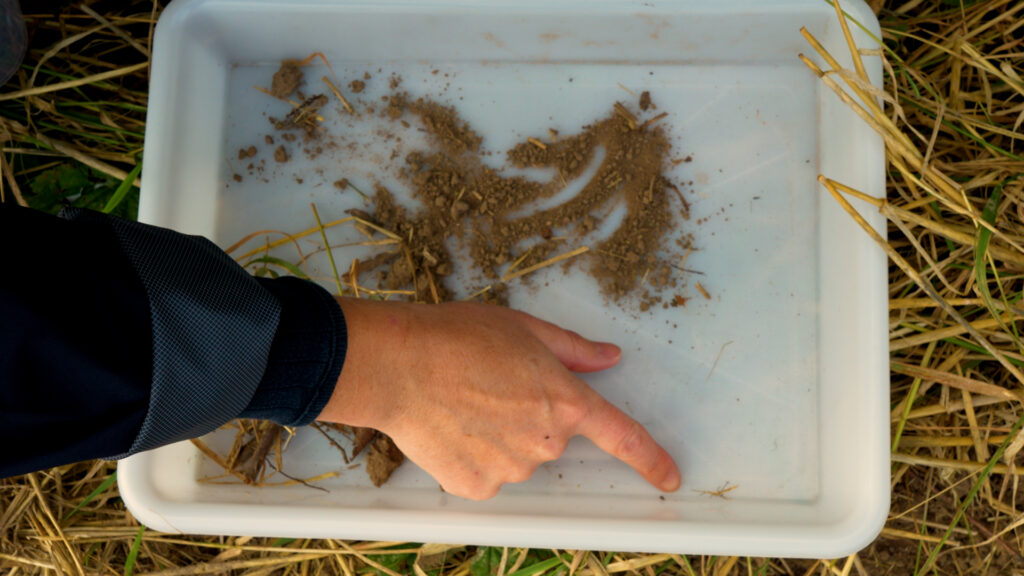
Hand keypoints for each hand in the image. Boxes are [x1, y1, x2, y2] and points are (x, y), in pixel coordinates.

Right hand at [317, 299, 680, 499]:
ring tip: (461, 400)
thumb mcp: (524, 329)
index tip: (671, 477)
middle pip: (551, 437)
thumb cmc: (457, 337)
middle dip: (529, 414)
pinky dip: (471, 453)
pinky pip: (484, 472)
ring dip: (498, 435)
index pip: (622, 436)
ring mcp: (509, 469)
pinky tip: (448, 424)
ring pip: (515, 455)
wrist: (398, 365)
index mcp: (564, 402)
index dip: (651, 458)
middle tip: (490, 384)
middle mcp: (544, 442)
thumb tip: (609, 356)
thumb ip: (573, 350)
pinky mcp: (475, 486)